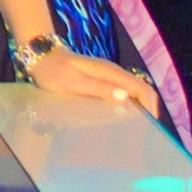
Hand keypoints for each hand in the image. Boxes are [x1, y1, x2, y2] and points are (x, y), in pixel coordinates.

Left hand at [28, 48, 160, 117]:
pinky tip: (121, 119)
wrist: (41, 57)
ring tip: (134, 130)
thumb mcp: (73, 82)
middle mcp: (114, 73)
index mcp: (111, 73)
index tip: (151, 128)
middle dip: (148, 111)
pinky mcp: (103, 80)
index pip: (142, 89)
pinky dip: (128, 106)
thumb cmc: (54, 71)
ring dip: (139, 110)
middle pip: (142, 92)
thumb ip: (98, 88)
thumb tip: (126, 96)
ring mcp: (109, 76)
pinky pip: (123, 93)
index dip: (151, 108)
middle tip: (144, 134)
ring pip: (134, 93)